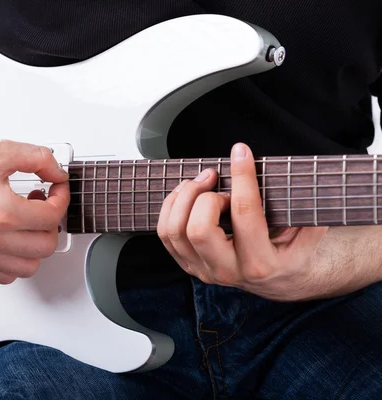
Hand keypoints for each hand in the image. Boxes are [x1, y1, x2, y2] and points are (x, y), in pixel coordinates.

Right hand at [0, 134, 69, 283]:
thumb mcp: (1, 150)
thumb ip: (38, 158)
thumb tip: (56, 171)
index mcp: (0, 212)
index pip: (52, 217)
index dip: (62, 198)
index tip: (57, 188)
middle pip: (46, 245)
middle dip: (52, 222)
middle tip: (44, 204)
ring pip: (28, 267)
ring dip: (36, 245)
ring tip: (28, 222)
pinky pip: (4, 275)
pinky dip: (15, 261)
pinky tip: (12, 238)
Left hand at [157, 143, 330, 300]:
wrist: (281, 282)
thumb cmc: (293, 252)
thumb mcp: (309, 233)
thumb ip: (305, 208)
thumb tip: (298, 174)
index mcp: (260, 263)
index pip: (245, 213)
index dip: (242, 177)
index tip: (241, 152)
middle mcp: (228, 270)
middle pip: (198, 229)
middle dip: (204, 195)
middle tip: (217, 179)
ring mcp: (204, 270)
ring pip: (175, 231)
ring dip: (183, 197)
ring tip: (201, 181)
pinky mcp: (189, 264)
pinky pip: (166, 234)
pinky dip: (171, 207)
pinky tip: (187, 193)